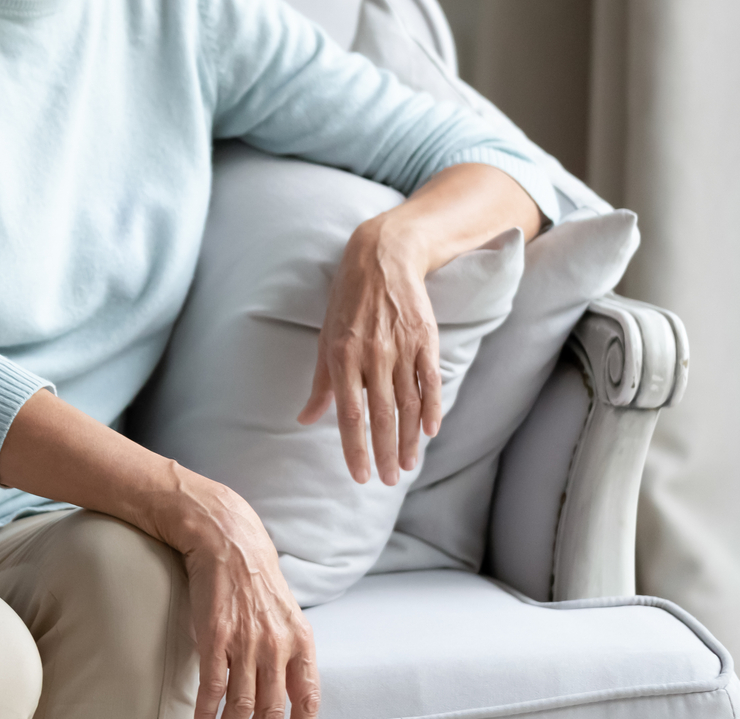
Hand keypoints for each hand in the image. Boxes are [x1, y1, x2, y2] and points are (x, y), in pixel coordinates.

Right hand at [176, 474, 319, 718]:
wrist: (227, 540)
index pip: (308, 700)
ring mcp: (245, 644)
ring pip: (242, 706)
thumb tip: (290, 693)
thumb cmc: (255, 579)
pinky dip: (206, 712)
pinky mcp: (214, 638)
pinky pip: (212, 688)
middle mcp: (276, 647)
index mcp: (300, 642)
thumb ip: (290, 653)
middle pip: (272, 711)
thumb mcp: (286, 616)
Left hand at [298, 215, 439, 484]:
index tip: (359, 476)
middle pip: (382, 416)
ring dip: (408, 440)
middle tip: (388, 481)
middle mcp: (372, 356)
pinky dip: (432, 409)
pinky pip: (430, 383)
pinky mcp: (426, 340)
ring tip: (407, 466)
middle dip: (384, 453)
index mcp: (342, 356)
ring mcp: (402, 348)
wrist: (382, 259)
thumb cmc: (347, 302)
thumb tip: (307, 419)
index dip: (355, 448)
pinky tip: (430, 433)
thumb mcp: (325, 338)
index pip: (350, 414)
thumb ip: (320, 383)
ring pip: (408, 405)